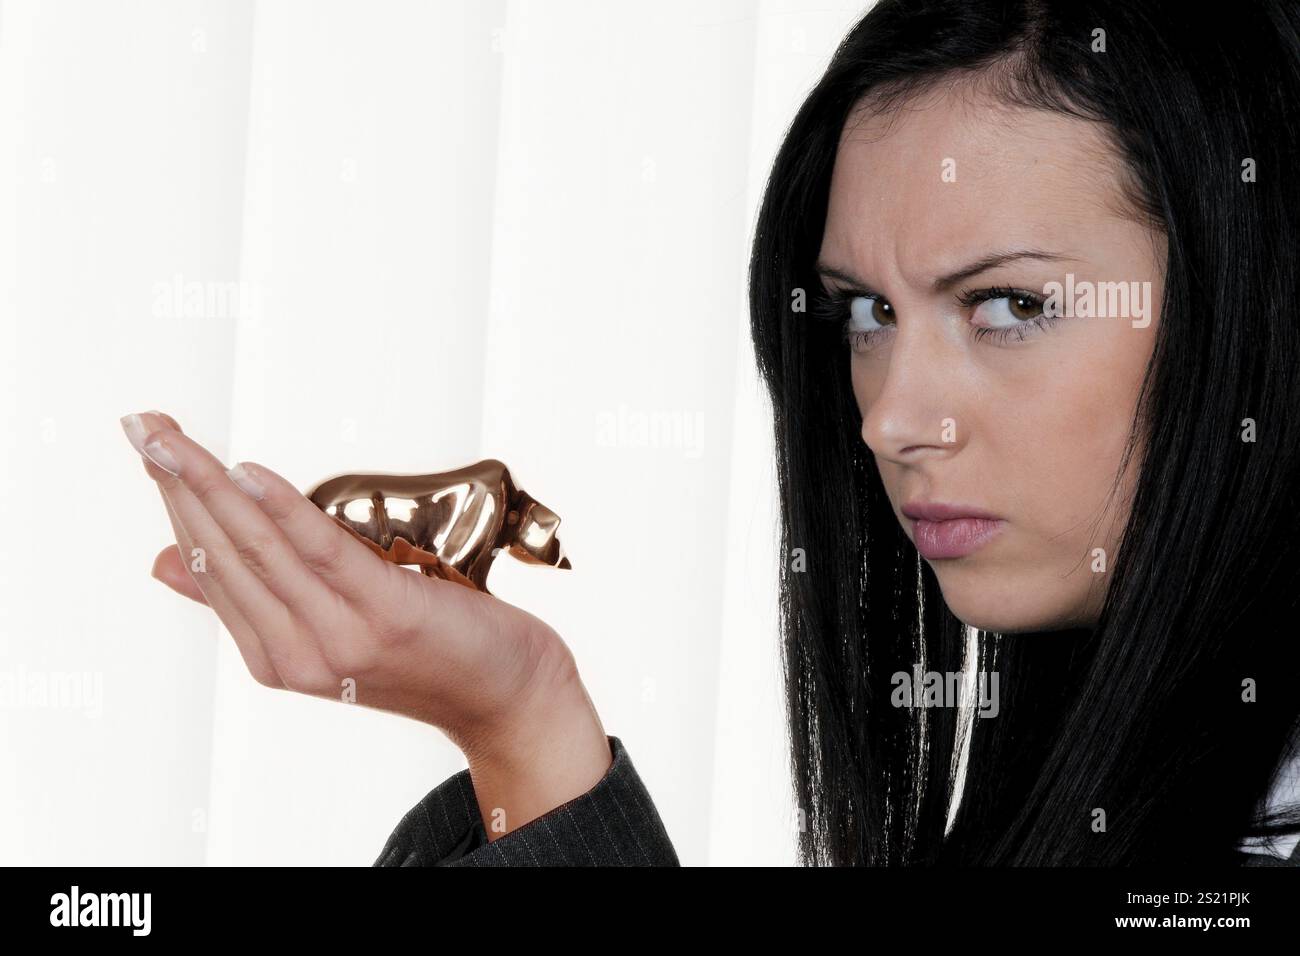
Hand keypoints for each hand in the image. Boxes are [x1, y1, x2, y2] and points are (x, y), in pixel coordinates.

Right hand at [121, 410, 612, 838]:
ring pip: (260, 549)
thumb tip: (166, 561)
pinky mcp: (386, 614)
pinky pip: (323, 553)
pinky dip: (282, 509)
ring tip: (171, 438)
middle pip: (224, 555)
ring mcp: (340, 638)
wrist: (507, 697)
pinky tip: (246, 472)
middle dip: (178, 484)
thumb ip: (256, 601)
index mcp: (275, 658)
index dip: (176, 503)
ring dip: (209, 486)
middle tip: (141, 425)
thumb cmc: (426, 655)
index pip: (210, 569)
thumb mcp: (330, 630)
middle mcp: (297, 655)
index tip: (150, 445)